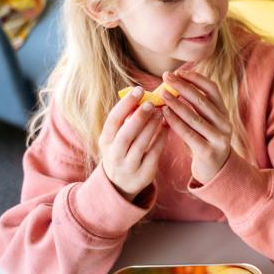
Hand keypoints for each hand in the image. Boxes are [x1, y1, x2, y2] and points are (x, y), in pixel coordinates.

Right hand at [99, 86, 169, 200]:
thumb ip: (127, 119)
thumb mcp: (117, 137)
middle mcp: (114, 154)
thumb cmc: (122, 151)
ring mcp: (128, 166)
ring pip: (141, 144)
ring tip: (162, 112)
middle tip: (153, 102)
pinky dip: (161, 139)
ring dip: (152, 127)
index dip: (125, 104)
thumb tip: (144, 94)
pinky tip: (167, 127)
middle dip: (139, 117)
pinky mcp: (143, 174)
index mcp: (105, 140)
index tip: (139, 90)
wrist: (120, 184)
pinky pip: (154, 154)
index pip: (113, 120)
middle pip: (126, 134)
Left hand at [160, 70, 232, 184]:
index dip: (195, 78)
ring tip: (161, 93)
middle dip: (182, 86)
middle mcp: (225, 123)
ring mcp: (219, 138)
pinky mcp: (208, 151)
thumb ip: (195, 107)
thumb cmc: (204, 142)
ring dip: (176, 103)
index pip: (212, 89)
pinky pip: (189, 133)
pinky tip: (164, 113)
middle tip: (166, 76)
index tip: (178, 72)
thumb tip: (173, 83)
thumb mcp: (204, 122)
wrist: (215, 171)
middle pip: (202, 100)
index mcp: (224, 113)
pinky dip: (176, 121)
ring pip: (195, 117)